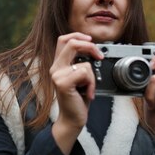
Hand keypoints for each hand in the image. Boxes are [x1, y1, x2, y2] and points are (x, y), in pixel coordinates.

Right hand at [50, 33, 102, 154]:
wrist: (72, 119)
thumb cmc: (78, 99)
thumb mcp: (79, 78)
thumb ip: (80, 63)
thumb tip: (92, 49)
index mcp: (58, 64)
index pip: (64, 39)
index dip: (78, 35)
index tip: (91, 41)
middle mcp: (55, 68)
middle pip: (72, 43)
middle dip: (91, 47)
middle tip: (99, 56)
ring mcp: (57, 75)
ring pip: (85, 63)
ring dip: (93, 77)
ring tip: (89, 88)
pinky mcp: (63, 83)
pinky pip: (85, 73)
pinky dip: (91, 84)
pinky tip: (87, 93)